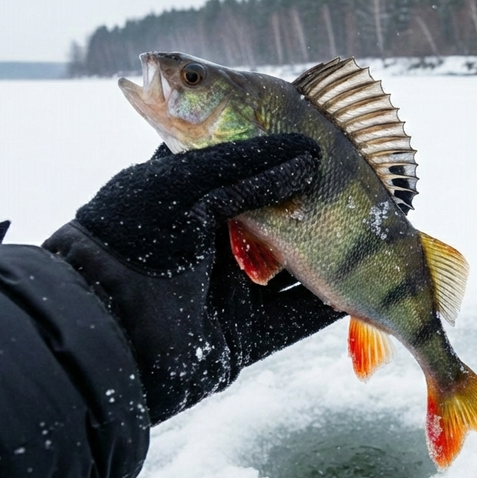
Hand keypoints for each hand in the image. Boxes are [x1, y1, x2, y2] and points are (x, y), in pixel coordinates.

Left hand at [43, 134, 343, 423]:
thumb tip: (311, 156)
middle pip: (275, 216)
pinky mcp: (241, 334)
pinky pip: (295, 316)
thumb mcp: (188, 183)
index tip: (324, 142)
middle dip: (316, 205)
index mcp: (183, 194)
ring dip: (329, 254)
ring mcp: (225, 290)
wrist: (104, 334)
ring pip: (290, 267)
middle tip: (359, 190)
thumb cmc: (133, 241)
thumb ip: (251, 167)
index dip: (280, 152)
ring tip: (372, 235)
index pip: (240, 162)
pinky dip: (327, 304)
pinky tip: (362, 285)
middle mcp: (206, 240)